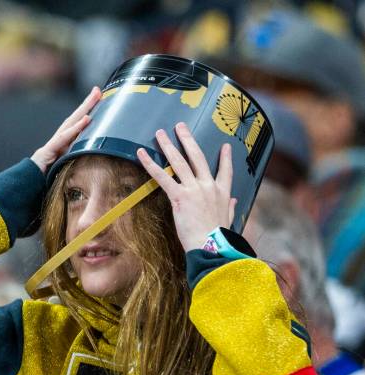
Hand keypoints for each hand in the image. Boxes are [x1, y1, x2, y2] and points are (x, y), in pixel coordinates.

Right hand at [31, 86, 100, 172]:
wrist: (31, 178)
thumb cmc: (49, 171)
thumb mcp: (68, 162)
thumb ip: (77, 155)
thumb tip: (93, 153)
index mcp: (66, 139)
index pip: (78, 122)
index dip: (88, 110)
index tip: (99, 98)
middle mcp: (61, 136)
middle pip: (76, 116)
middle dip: (87, 102)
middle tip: (97, 90)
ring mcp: (56, 140)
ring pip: (72, 121)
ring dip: (84, 108)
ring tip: (94, 97)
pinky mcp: (52, 148)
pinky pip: (66, 136)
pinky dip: (76, 127)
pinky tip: (86, 119)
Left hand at [137, 123, 235, 251]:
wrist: (211, 246)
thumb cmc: (218, 239)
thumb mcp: (228, 221)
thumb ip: (230, 208)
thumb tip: (234, 201)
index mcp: (222, 193)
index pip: (226, 171)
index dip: (226, 158)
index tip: (225, 146)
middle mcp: (208, 186)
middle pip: (197, 157)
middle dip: (188, 140)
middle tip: (180, 126)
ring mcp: (194, 189)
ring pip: (179, 162)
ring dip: (168, 146)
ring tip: (160, 134)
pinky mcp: (180, 197)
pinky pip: (163, 177)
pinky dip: (151, 164)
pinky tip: (142, 154)